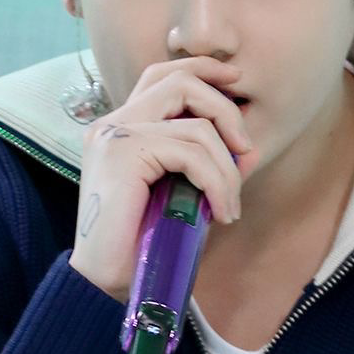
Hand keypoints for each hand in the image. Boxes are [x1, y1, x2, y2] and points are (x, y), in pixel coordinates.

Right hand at [69, 56, 259, 300]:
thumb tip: (249, 150)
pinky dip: (217, 182)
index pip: (162, 76)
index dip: (202, 70)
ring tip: (229, 204)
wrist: (104, 283)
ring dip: (227, 167)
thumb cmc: (142, 246)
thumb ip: (207, 168)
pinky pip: (191, 153)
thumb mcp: (182, 197)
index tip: (236, 84)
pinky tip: (221, 212)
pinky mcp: (123, 155)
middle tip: (245, 150)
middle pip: (179, 81)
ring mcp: (115, 136)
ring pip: (195, 124)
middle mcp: (112, 124)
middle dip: (225, 109)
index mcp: (119, 128)